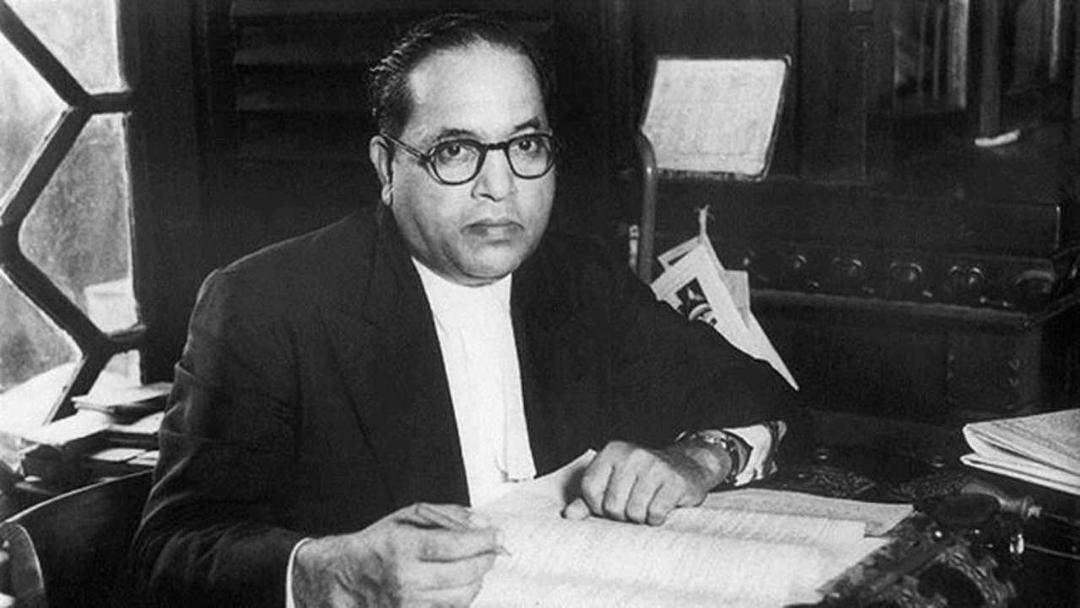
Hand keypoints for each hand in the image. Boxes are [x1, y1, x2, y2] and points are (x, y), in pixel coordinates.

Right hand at [292, 503, 501, 607]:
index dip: (483, 539)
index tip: (495, 534)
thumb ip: (444, 516)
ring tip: (475, 564)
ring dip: (476, 578)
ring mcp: (408, 604)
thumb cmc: (374, 546)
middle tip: (491, 548)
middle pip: (465, 573)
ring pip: (462, 596)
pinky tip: (459, 582)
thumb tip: (478, 521)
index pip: (457, 545)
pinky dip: (462, 595)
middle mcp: (406, 579)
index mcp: (402, 548)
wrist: (341, 578)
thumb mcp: (404, 519)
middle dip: (486, 558)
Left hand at [561, 440, 725, 525]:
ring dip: (641, 518)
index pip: (590, 491)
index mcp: (611, 451)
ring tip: (648, 505)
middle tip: (634, 505)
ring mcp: (654, 466)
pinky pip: (655, 514)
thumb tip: (568, 515)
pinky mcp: (674, 481)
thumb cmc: (643, 479)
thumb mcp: (614, 482)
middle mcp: (632, 454)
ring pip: (634, 512)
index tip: (612, 504)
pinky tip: (661, 508)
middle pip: (612, 505)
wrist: (687, 467)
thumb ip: (589, 499)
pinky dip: (657, 519)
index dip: (599, 507)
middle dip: (622, 514)